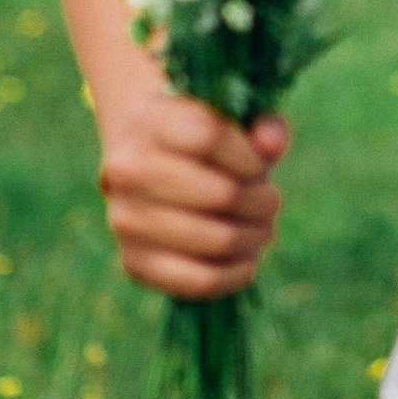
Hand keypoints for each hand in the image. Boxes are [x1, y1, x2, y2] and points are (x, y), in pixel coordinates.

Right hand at [97, 94, 289, 302]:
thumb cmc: (200, 140)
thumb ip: (261, 124)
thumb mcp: (229, 117)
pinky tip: (247, 260)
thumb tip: (272, 147)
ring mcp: (125, 219)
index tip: (259, 165)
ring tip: (262, 229)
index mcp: (150, 120)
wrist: (142, 166)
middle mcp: (127, 169)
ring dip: (255, 237)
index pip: (210, 137)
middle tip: (270, 202)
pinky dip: (236, 274)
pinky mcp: (133, 262)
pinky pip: (200, 281)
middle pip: (222, 194)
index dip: (250, 157)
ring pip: (218, 241)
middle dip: (263, 202)